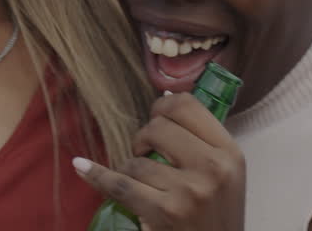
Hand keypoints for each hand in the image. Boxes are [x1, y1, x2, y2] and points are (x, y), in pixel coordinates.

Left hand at [73, 92, 245, 230]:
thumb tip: (166, 94)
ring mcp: (188, 191)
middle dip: (143, 138)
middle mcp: (212, 168)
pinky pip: (120, 185)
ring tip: (142, 183)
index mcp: (229, 153)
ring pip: (137, 160)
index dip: (164, 105)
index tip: (156, 117)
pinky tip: (81, 166)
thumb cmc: (217, 216)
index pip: (187, 105)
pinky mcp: (164, 212)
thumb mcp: (226, 176)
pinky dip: (96, 175)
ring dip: (131, 169)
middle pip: (158, 127)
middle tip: (146, 153)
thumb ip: (201, 141)